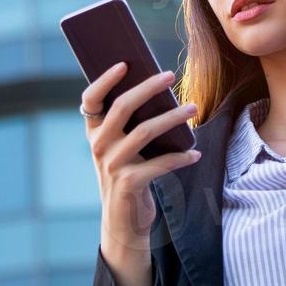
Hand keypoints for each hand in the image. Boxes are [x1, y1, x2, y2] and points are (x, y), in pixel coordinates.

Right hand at [82, 62, 201, 255]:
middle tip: (170, 76)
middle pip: (122, 107)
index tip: (125, 64)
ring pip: (145, 131)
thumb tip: (158, 92)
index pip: (91, 99)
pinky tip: (195, 153)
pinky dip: (181, 157)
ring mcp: (111, 165)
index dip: (105, 80)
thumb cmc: (128, 176)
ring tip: (192, 108)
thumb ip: (130, 126)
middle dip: (148, 88)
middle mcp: (98, 146)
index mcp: (94, 133)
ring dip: (173, 117)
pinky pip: (160, 163)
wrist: (123, 222)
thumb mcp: (122, 150)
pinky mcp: (128, 183)